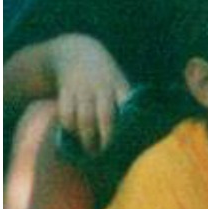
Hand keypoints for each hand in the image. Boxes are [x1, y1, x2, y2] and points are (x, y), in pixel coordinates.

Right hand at [50, 33, 131, 155]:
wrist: (76, 53)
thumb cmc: (103, 76)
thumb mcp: (118, 82)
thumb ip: (126, 102)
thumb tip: (141, 128)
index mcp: (120, 86)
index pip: (129, 106)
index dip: (130, 123)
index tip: (130, 142)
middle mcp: (103, 87)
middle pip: (106, 116)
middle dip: (107, 137)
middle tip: (107, 155)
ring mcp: (84, 89)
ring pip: (85, 117)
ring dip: (87, 136)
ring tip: (89, 151)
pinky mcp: (66, 91)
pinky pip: (66, 112)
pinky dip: (69, 126)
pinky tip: (72, 135)